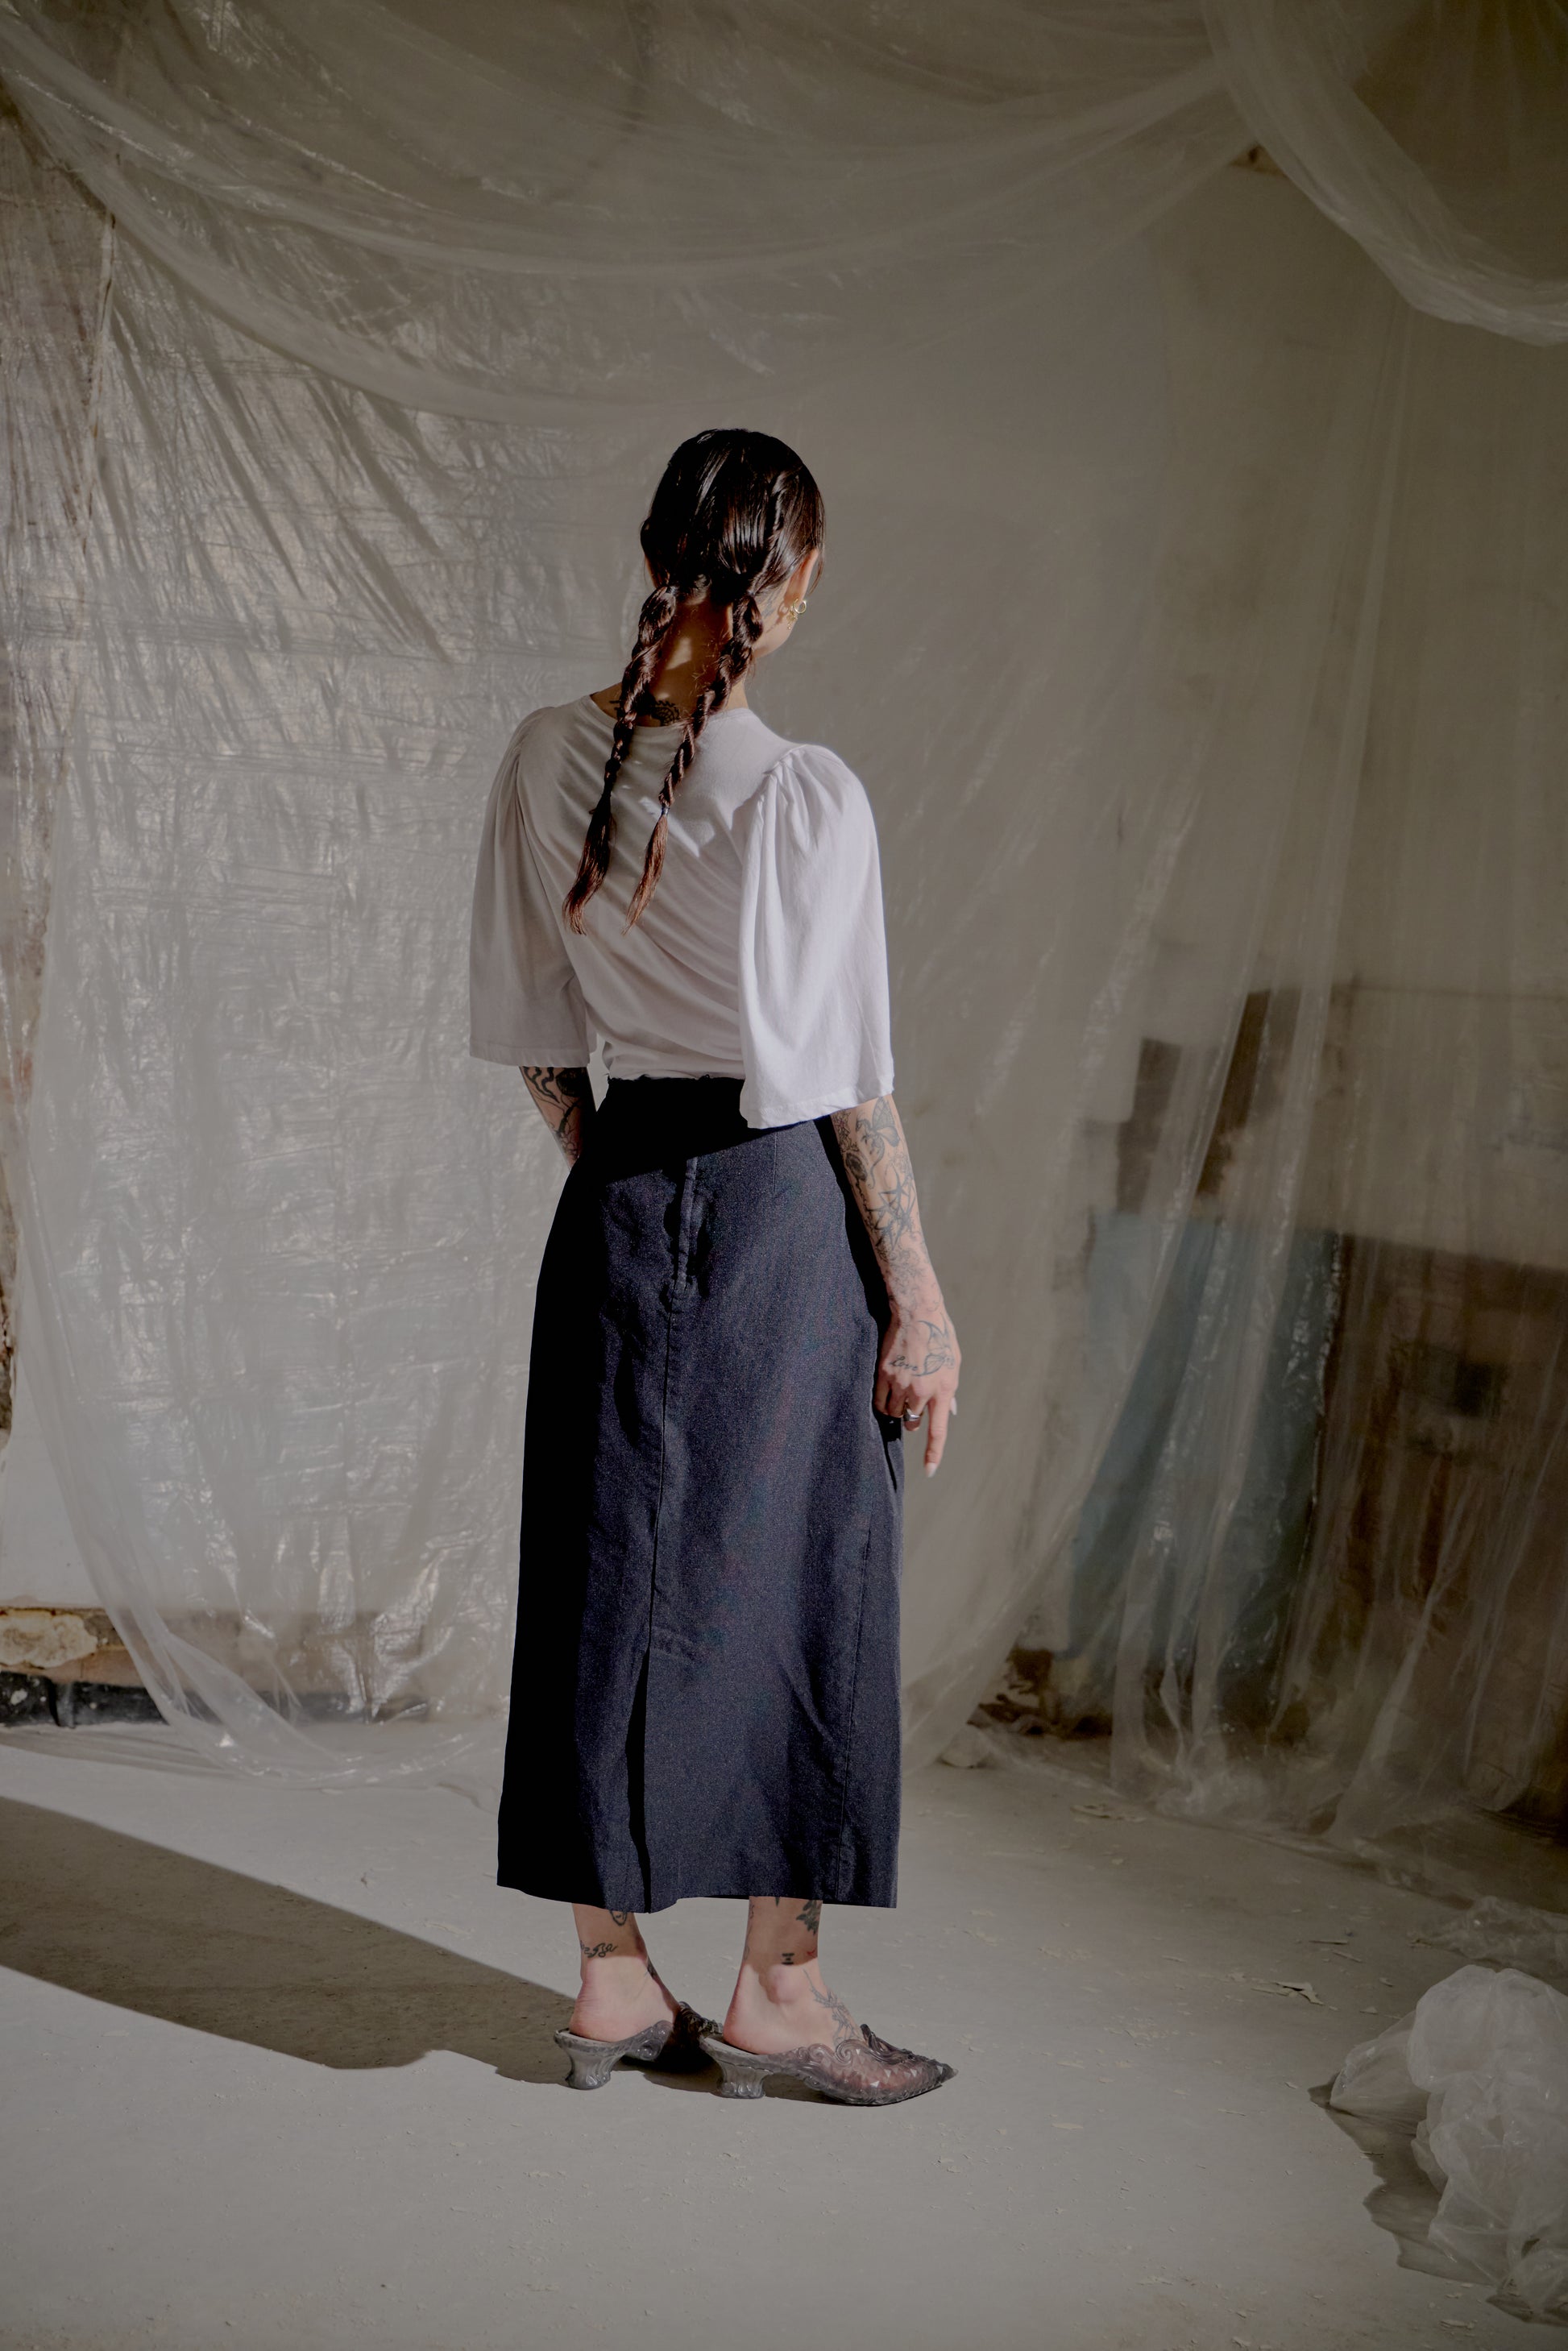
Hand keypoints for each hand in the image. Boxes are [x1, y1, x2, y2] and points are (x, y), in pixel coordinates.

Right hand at [874, 1294, 959, 1477]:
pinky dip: (881, 1401)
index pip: (938, 1431)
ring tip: (899, 1394)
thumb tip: (949, 1412)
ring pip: (892, 1412)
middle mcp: (921, 1390)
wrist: (917, 1311)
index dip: (933, 1453)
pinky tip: (885, 1392)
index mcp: (942, 1389)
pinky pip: (878, 1400)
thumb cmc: (940, 1335)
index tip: (929, 1471)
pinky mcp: (883, 1374)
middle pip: (910, 1422)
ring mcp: (900, 1383)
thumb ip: (949, 1390)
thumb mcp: (954, 1363)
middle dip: (910, 1420)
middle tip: (910, 1407)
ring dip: (895, 1410)